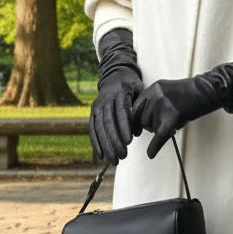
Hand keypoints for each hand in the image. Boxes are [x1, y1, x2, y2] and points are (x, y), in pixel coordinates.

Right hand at [89, 29, 142, 163]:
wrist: (115, 73)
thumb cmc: (132, 85)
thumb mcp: (139, 90)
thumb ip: (140, 108)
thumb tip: (138, 131)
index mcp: (120, 92)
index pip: (121, 112)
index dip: (124, 127)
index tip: (129, 142)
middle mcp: (106, 99)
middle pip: (109, 123)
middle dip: (115, 141)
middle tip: (122, 156)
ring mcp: (97, 105)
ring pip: (100, 128)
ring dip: (106, 146)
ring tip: (113, 160)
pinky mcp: (93, 111)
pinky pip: (92, 129)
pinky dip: (96, 143)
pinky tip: (100, 155)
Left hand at [130, 76, 219, 157]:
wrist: (208, 90)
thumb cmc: (191, 92)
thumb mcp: (168, 90)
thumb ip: (154, 101)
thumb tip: (142, 120)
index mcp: (154, 88)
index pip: (136, 107)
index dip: (135, 120)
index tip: (136, 129)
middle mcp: (156, 96)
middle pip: (143, 119)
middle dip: (150, 126)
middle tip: (163, 125)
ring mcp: (163, 106)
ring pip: (152, 128)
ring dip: (159, 131)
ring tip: (174, 123)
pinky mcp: (173, 117)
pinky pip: (159, 136)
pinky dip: (155, 147)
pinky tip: (151, 154)